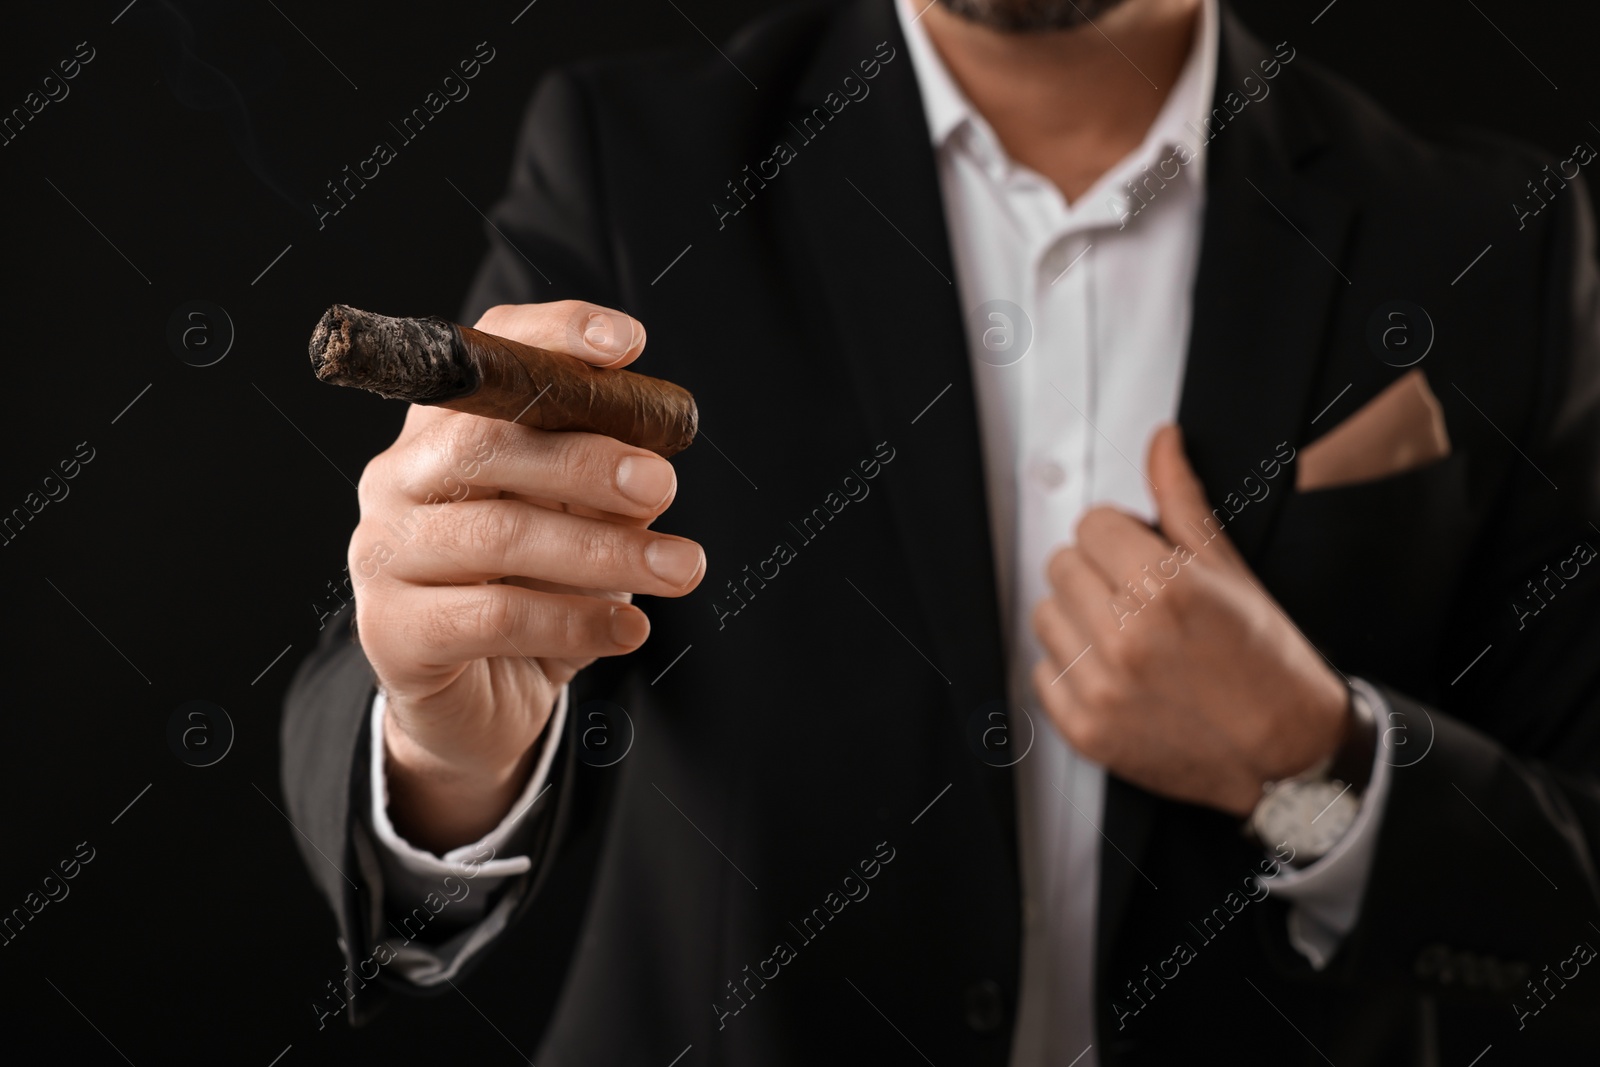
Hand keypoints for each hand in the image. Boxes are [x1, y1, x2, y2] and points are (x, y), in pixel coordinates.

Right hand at [349, 300, 705, 851]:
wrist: (481, 700)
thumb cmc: (535, 590)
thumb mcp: (581, 524)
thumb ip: (606, 486)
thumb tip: (651, 470)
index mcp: (442, 429)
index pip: (486, 356)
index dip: (554, 337)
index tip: (630, 344)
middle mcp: (397, 478)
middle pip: (484, 444)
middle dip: (586, 460)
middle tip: (665, 485)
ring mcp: (384, 554)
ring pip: (498, 535)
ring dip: (605, 553)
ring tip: (682, 569)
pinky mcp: (393, 632)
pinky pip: (494, 618)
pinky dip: (576, 621)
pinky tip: (633, 630)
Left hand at [1030, 425, 1347, 816]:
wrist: (1285, 752)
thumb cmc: (1265, 661)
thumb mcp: (1229, 569)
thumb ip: (1182, 500)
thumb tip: (1162, 443)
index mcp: (1163, 588)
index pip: (1091, 524)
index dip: (1119, 537)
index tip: (1141, 557)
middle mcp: (1126, 637)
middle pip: (1062, 565)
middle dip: (1097, 573)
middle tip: (1138, 598)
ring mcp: (1102, 687)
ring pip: (1045, 614)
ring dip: (1079, 619)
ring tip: (1127, 637)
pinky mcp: (1086, 729)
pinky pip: (1043, 671)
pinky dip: (1072, 670)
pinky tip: (1116, 674)